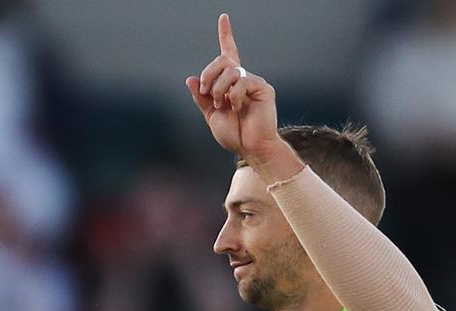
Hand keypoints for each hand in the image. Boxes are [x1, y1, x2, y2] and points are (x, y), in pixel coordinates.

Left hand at [186, 13, 281, 163]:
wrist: (251, 148)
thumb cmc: (235, 135)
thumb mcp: (211, 116)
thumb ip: (201, 98)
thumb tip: (191, 79)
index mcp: (230, 84)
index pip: (228, 54)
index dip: (226, 35)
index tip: (224, 17)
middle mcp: (243, 80)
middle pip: (223, 60)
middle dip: (209, 74)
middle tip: (205, 92)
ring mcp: (254, 83)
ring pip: (230, 71)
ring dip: (219, 89)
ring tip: (223, 104)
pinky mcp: (263, 89)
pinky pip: (242, 81)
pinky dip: (234, 94)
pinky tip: (236, 106)